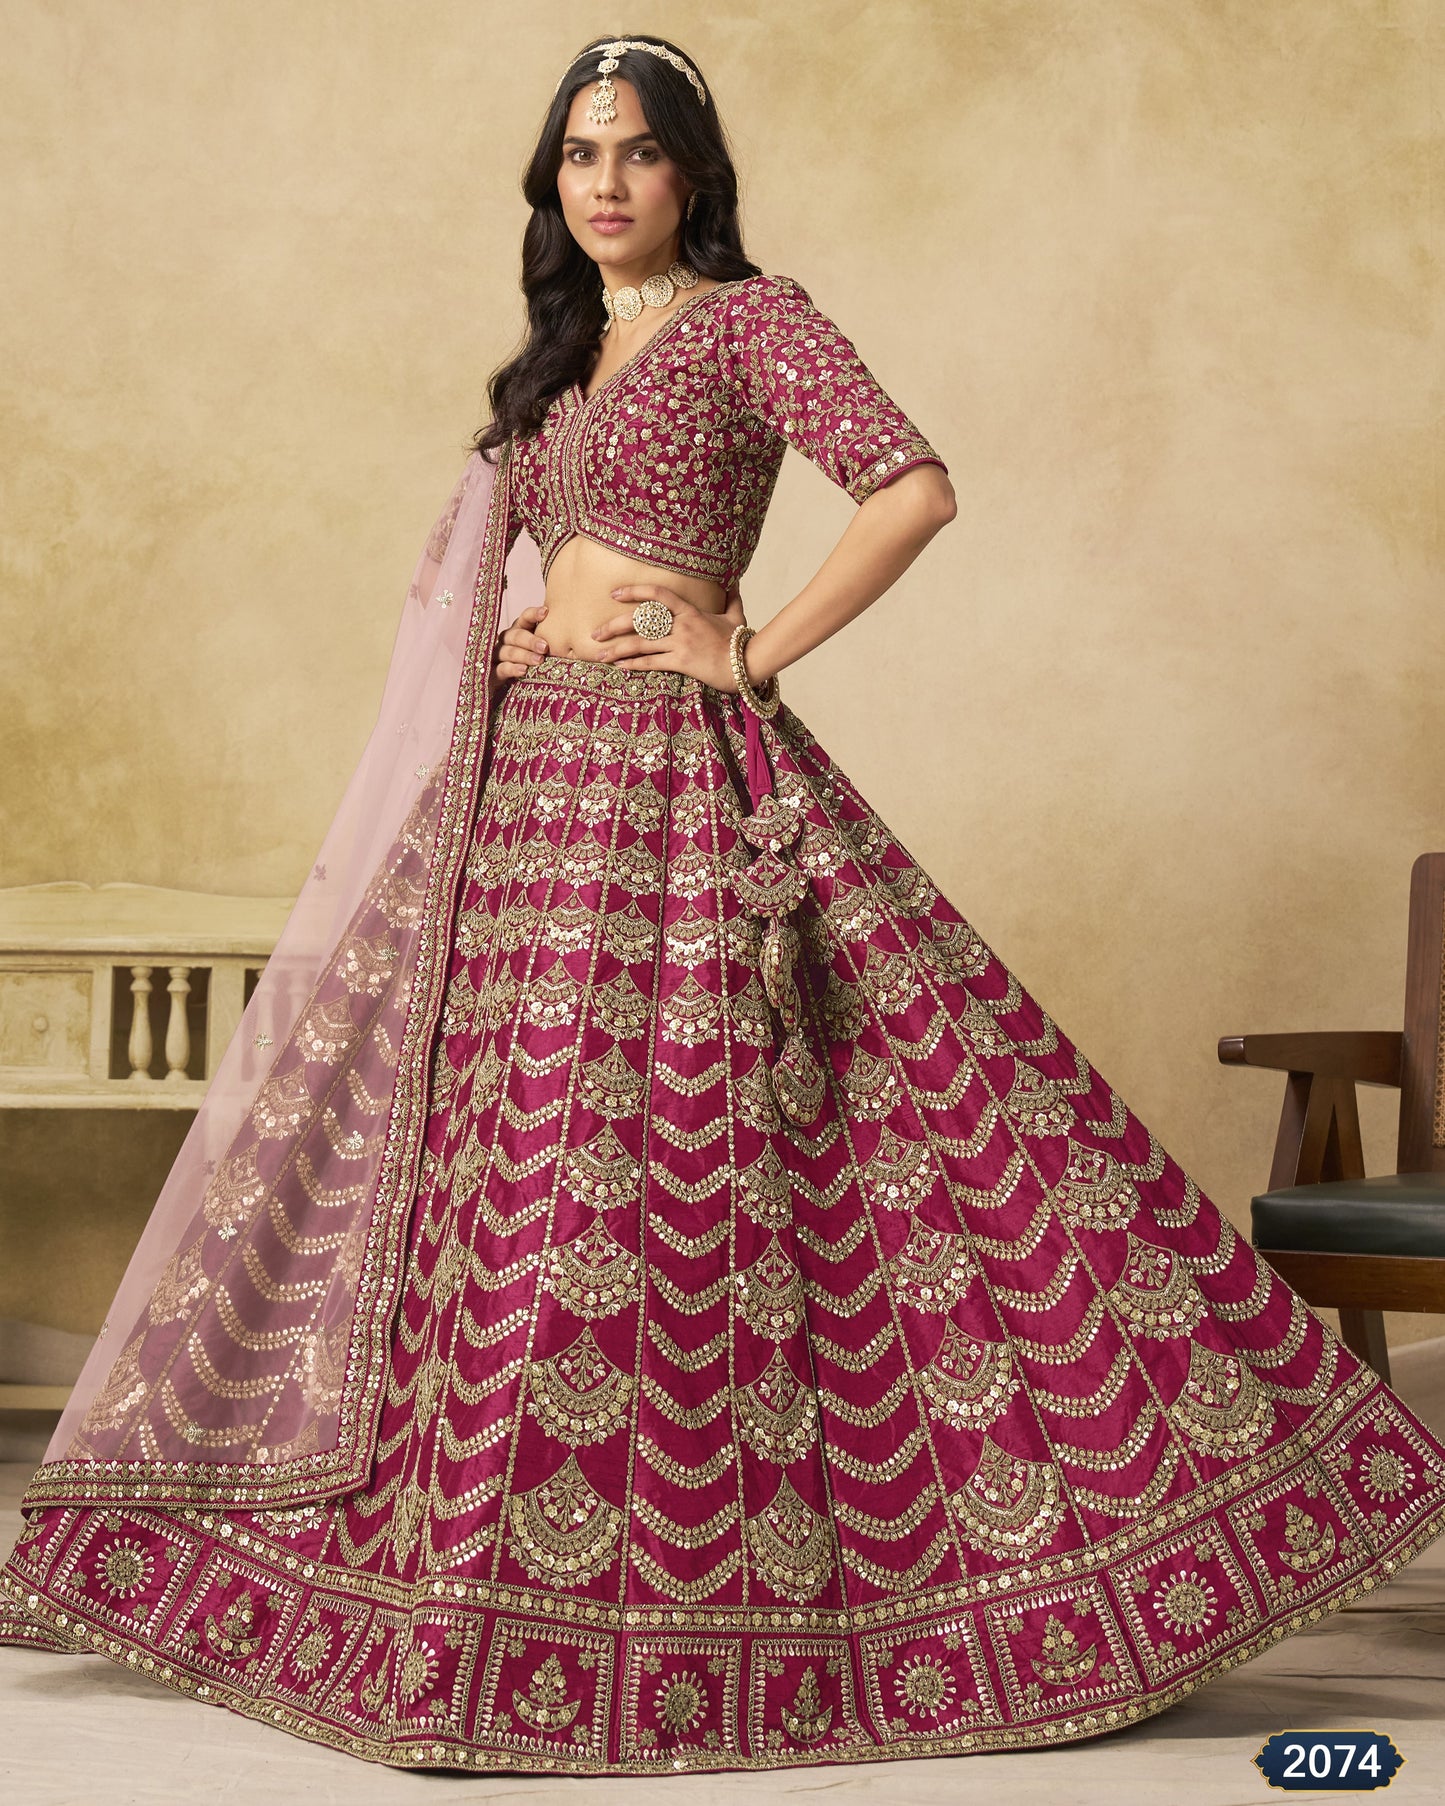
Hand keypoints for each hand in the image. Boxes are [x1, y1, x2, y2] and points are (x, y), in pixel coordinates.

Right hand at [490, 604, 548, 695]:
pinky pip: (502, 668)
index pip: (524, 618)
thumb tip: (579, 640)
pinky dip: (512, 668)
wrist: (506, 690)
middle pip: (515, 635)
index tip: (546, 612)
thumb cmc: (531, 666)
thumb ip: (552, 644)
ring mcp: (497, 656)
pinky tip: (523, 670)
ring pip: (508, 651)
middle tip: (545, 647)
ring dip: (524, 655)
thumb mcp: (542, 654)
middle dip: (530, 640)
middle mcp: (506, 641)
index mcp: (519, 631)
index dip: (533, 614)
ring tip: (538, 660)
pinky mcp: (492, 673)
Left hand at [591, 582, 747, 690]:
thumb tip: (733, 580)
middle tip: (595, 632)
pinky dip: (632, 664)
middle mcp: (682, 625)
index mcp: (691, 611)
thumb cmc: (740, 641)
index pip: (658, 594)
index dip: (634, 591)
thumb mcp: (736, 615)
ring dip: (616, 649)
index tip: (615, 594)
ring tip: (599, 654)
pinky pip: (651, 663)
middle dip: (614, 626)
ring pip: (640, 644)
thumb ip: (731, 597)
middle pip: (640, 621)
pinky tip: (618, 666)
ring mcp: (680, 644)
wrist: (747, 663)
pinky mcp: (681, 663)